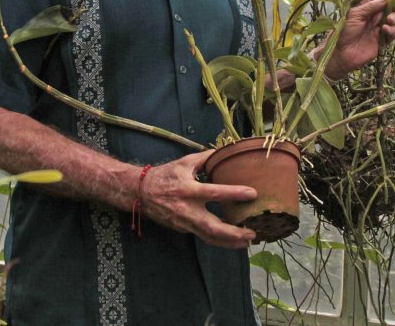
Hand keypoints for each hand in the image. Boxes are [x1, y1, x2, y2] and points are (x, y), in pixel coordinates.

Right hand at [139, 151, 257, 248]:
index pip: (214, 192)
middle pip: (212, 227)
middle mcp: (187, 209)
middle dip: (233, 233)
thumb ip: (206, 158)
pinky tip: (232, 239)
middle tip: (252, 233)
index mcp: (188, 189)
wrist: (141, 192)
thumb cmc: (166, 175)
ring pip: (209, 237)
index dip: (234, 193)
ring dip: (229, 242)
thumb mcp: (185, 162)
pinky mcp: (183, 229)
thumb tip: (226, 151)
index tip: (252, 193)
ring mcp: (184, 222)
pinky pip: (203, 236)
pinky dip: (218, 240)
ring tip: (246, 242)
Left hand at [323, 0, 394, 78]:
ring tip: (389, 19)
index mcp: (367, 8)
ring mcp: (380, 28)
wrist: (341, 53)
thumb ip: (372, 6)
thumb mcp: (356, 14)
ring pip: (394, 19)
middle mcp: (375, 17)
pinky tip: (385, 29)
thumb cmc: (345, 31)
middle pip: (391, 7)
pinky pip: (393, 33)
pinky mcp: (383, 41)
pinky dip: (392, 30)